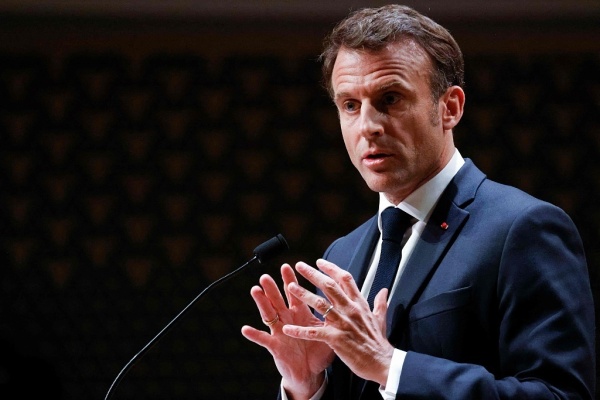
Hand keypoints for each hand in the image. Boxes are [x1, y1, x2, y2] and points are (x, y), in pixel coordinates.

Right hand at [241, 263, 333, 398]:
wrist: (310, 373)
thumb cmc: (318, 350)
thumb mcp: (326, 329)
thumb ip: (332, 314)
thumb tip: (346, 298)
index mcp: (301, 313)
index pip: (295, 293)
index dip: (290, 280)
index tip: (288, 266)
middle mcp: (288, 319)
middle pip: (278, 299)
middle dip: (273, 287)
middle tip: (266, 275)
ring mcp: (279, 332)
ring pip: (269, 314)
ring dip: (262, 302)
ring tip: (255, 290)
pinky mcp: (275, 346)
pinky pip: (263, 340)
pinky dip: (254, 334)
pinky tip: (245, 328)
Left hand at [282, 259, 393, 385]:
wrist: (383, 364)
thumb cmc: (379, 344)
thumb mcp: (381, 319)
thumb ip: (380, 303)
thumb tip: (384, 290)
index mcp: (360, 304)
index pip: (345, 279)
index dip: (331, 269)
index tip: (319, 262)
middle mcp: (351, 310)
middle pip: (330, 286)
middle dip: (313, 274)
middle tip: (300, 265)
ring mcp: (343, 324)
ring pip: (320, 304)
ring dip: (304, 294)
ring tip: (290, 287)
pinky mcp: (336, 339)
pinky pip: (315, 332)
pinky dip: (300, 331)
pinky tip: (287, 329)